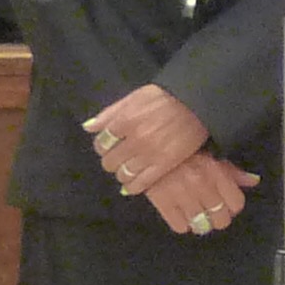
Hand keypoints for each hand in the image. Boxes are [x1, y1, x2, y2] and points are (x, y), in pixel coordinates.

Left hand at [84, 85, 207, 191]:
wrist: (196, 103)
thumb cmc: (164, 97)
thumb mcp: (134, 98)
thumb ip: (110, 113)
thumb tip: (88, 126)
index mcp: (125, 121)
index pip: (102, 142)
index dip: (103, 146)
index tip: (108, 146)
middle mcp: (134, 140)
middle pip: (110, 161)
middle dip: (111, 160)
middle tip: (118, 157)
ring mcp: (149, 155)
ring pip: (123, 174)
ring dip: (121, 173)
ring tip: (127, 168)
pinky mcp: (164, 166)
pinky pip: (141, 183)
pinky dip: (132, 187)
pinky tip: (130, 185)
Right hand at [140, 154, 259, 235]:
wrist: (148, 144)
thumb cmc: (181, 148)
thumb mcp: (210, 153)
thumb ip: (232, 170)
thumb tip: (252, 181)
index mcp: (215, 171)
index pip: (236, 203)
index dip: (232, 206)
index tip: (226, 204)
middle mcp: (201, 185)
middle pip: (221, 219)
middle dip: (218, 216)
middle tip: (211, 210)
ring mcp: (182, 195)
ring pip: (202, 226)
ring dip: (201, 221)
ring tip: (196, 213)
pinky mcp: (163, 202)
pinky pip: (180, 226)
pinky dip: (182, 223)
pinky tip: (181, 214)